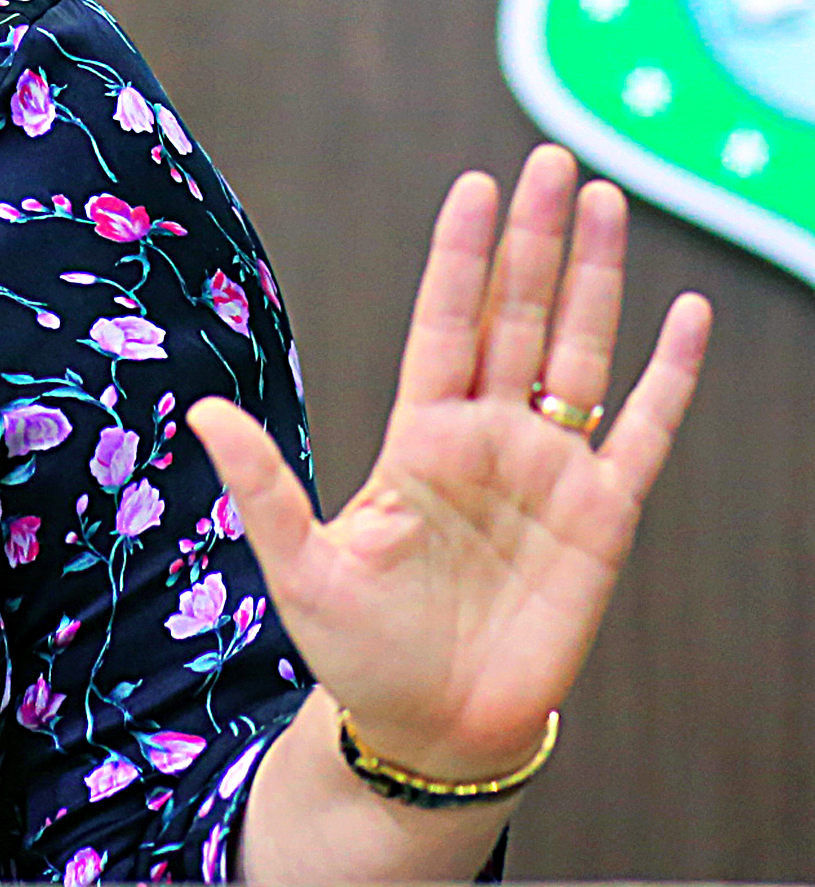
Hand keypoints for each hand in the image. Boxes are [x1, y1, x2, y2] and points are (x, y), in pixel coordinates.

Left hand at [189, 146, 710, 781]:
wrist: (432, 726)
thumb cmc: (358, 650)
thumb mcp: (297, 566)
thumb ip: (262, 485)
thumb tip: (199, 412)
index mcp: (417, 439)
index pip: (443, 325)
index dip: (460, 258)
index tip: (475, 186)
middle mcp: (486, 439)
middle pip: (516, 318)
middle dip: (535, 241)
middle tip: (552, 160)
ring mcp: (548, 473)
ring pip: (580, 355)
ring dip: (597, 282)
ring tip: (608, 202)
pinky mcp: (603, 519)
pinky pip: (643, 433)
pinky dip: (667, 377)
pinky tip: (686, 316)